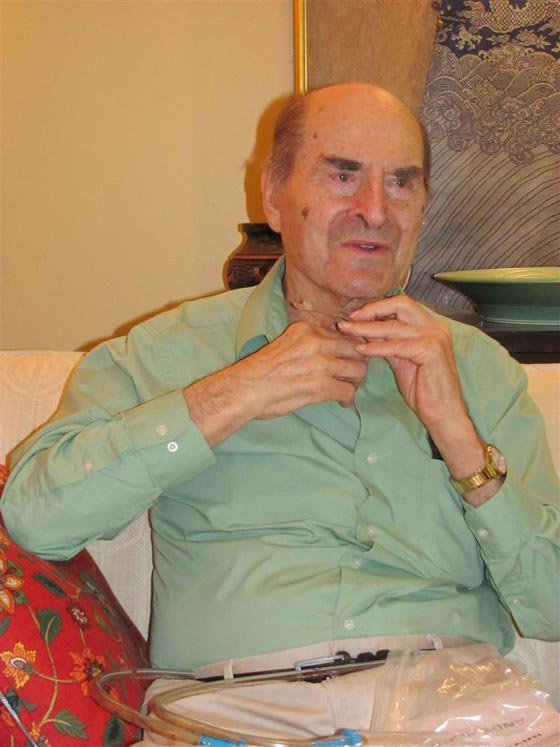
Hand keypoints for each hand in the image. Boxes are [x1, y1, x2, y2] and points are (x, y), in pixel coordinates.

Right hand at [184, 322, 367, 446]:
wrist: (245, 389)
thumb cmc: (259, 370)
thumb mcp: (285, 344)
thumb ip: (307, 343)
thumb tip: (329, 350)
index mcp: (306, 329)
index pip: (341, 334)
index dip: (348, 348)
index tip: (347, 358)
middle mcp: (316, 342)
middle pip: (354, 349)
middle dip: (356, 363)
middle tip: (351, 375)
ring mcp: (320, 363)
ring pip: (357, 369)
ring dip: (354, 381)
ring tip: (346, 388)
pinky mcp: (322, 385)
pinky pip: (348, 391)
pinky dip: (348, 399)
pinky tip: (341, 402)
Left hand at [337, 296, 498, 504]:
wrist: (443, 413)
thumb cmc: (424, 389)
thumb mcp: (402, 360)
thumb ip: (389, 342)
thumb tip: (366, 330)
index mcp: (431, 326)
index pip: (403, 304)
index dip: (377, 306)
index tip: (355, 315)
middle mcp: (436, 327)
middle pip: (401, 304)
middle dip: (372, 309)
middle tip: (349, 318)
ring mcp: (435, 338)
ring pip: (394, 326)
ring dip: (366, 328)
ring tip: (347, 331)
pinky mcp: (431, 351)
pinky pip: (397, 345)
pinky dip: (377, 347)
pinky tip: (361, 349)